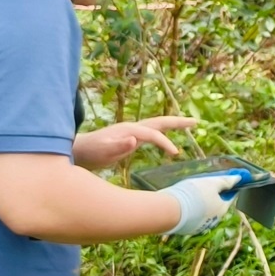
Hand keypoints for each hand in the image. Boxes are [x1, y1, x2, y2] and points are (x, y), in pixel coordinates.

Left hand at [72, 115, 197, 169]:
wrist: (78, 151)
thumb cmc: (90, 153)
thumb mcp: (102, 151)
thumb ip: (118, 145)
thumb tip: (134, 139)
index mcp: (129, 130)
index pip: (153, 134)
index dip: (165, 143)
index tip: (176, 154)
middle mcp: (132, 127)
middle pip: (160, 121)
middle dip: (178, 122)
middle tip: (196, 122)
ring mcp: (131, 132)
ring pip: (157, 126)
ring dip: (173, 125)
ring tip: (189, 125)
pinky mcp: (130, 138)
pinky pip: (152, 134)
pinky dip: (163, 134)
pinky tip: (167, 139)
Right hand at [161, 174, 239, 236]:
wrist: (168, 211)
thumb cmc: (192, 195)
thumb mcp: (211, 183)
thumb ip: (225, 181)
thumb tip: (239, 179)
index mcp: (221, 210)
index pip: (230, 197)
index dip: (228, 187)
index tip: (227, 180)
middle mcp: (213, 221)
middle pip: (216, 204)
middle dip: (212, 194)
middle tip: (205, 183)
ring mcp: (200, 226)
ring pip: (203, 211)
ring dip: (200, 202)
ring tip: (191, 191)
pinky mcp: (187, 228)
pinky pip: (192, 216)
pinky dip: (190, 209)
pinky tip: (183, 201)